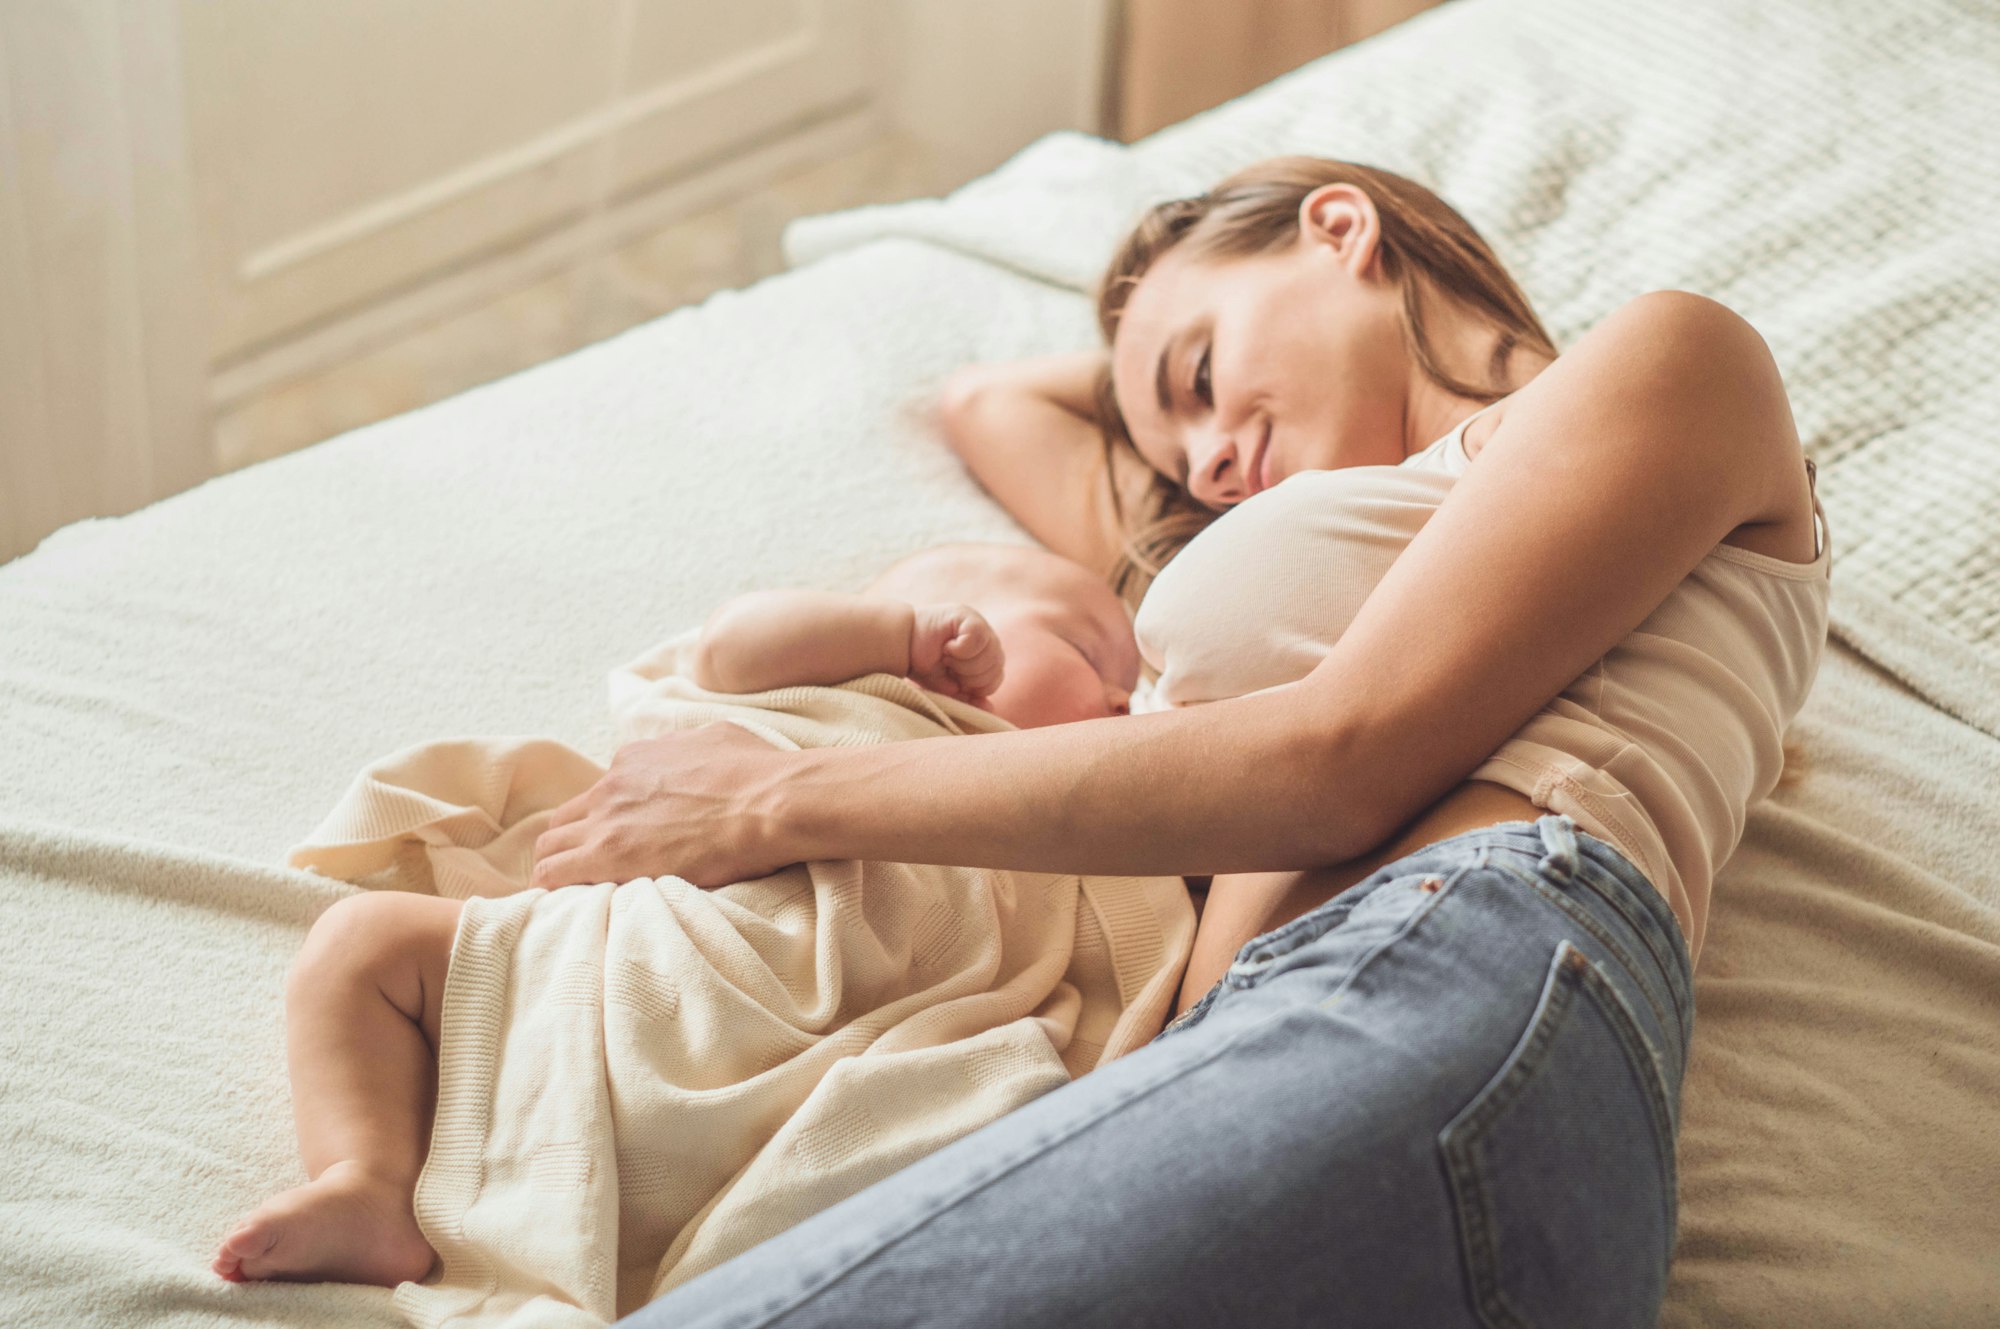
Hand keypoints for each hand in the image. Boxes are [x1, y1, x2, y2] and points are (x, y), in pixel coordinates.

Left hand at [529, 723, 798, 888]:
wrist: (769, 802)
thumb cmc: (759, 773)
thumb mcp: (720, 738)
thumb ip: (693, 748)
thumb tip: (700, 755)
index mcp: (636, 759)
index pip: (602, 793)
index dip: (608, 820)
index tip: (623, 840)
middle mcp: (613, 784)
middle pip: (567, 817)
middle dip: (573, 842)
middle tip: (590, 870)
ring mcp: (607, 820)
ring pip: (551, 844)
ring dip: (560, 864)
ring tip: (576, 892)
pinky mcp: (607, 855)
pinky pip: (552, 873)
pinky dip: (552, 887)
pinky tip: (565, 904)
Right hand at [907, 603, 1004, 703]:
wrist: (902, 643)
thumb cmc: (924, 665)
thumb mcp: (947, 688)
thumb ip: (968, 699)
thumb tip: (989, 708)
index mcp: (987, 659)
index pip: (994, 680)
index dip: (972, 686)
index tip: (952, 677)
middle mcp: (989, 642)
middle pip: (994, 670)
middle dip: (966, 675)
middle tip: (947, 664)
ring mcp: (982, 628)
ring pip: (989, 656)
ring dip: (962, 662)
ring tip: (946, 654)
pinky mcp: (971, 618)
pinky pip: (978, 640)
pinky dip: (960, 648)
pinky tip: (948, 645)